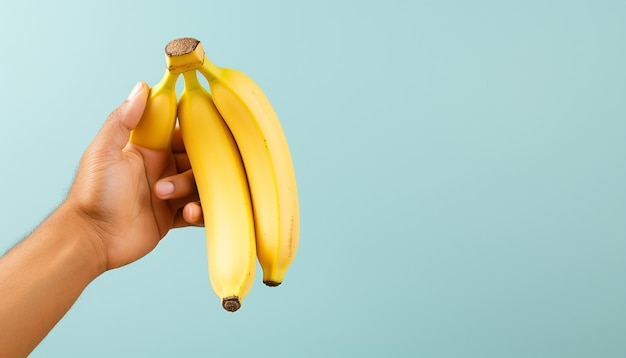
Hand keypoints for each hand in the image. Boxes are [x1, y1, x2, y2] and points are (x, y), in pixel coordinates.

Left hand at [65, 82, 201, 270]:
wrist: (93, 239)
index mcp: (147, 149)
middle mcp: (161, 168)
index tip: (207, 130)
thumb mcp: (104, 151)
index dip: (195, 130)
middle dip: (197, 165)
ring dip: (191, 189)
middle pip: (197, 158)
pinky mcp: (173, 217)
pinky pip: (198, 210)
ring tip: (168, 198)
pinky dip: (199, 211)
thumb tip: (141, 86)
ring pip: (200, 184)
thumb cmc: (93, 194)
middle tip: (180, 174)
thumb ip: (122, 119)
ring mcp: (169, 193)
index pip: (180, 132)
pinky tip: (187, 213)